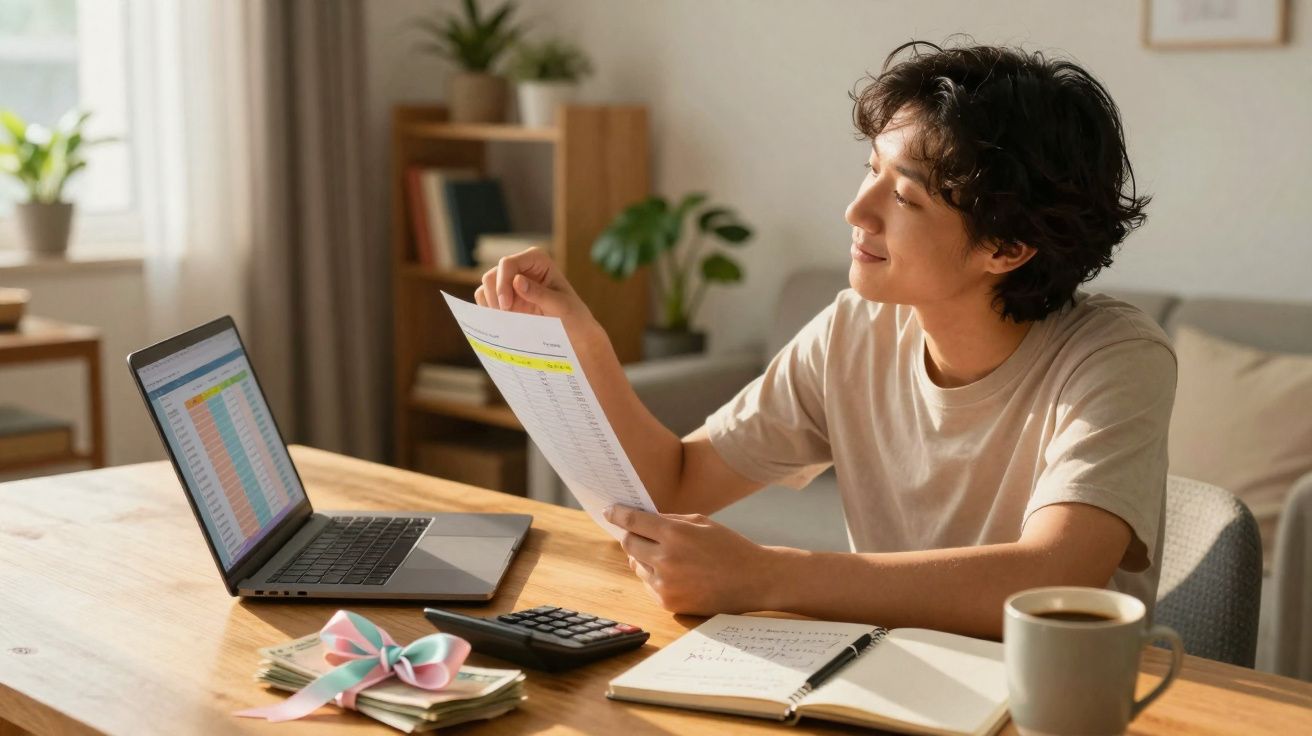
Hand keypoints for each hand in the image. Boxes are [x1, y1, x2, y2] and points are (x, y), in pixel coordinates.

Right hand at [474, 247, 594, 331]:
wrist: (574, 334)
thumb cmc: (573, 316)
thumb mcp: (561, 306)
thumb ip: (539, 293)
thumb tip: (517, 280)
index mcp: (537, 259)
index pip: (508, 263)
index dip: (502, 282)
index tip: (506, 305)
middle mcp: (521, 267)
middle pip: (493, 274)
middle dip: (495, 295)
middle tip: (505, 316)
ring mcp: (511, 282)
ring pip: (487, 285)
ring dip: (490, 303)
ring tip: (504, 320)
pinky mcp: (505, 297)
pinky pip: (486, 298)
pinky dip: (488, 309)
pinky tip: (501, 321)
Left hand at [604, 505, 776, 615]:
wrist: (753, 580)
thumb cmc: (729, 546)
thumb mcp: (701, 522)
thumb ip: (669, 520)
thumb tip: (642, 519)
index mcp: (674, 534)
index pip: (633, 521)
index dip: (617, 514)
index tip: (609, 510)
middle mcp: (665, 559)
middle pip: (628, 543)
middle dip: (631, 535)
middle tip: (639, 532)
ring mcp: (665, 584)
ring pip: (637, 565)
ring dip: (643, 556)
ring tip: (666, 554)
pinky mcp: (668, 603)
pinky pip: (648, 584)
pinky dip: (654, 575)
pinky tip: (675, 572)